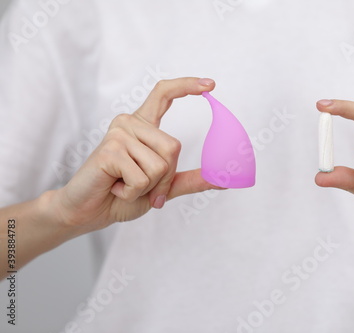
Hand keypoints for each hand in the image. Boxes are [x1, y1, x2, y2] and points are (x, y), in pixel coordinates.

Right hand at [52, 77, 218, 231]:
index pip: (163, 94)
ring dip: (147, 187)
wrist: (89, 212)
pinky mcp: (110, 149)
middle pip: (174, 148)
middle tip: (140, 187)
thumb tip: (225, 177)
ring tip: (123, 186)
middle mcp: (130, 123)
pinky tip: (114, 188)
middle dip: (164, 179)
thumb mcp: (162, 187)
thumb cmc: (122, 196)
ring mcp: (119, 133)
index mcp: (142, 127)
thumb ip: (190, 179)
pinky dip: (132, 192)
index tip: (210, 84)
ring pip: (160, 164)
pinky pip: (142, 177)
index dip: (186, 86)